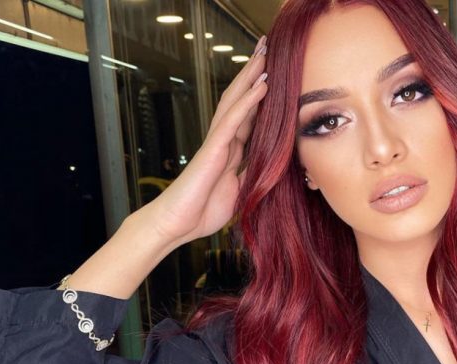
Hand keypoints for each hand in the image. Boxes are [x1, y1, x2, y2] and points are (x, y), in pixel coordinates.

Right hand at [140, 35, 268, 245]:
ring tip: (265, 53)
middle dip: (255, 73)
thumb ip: (252, 174)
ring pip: (236, 101)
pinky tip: (261, 86)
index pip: (251, 115)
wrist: (178, 224)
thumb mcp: (240, 191)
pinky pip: (233, 121)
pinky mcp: (213, 149)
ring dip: (252, 77)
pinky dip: (248, 102)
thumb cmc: (204, 210)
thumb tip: (271, 167)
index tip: (278, 73)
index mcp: (232, 149)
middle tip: (268, 47)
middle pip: (242, 99)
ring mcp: (218, 142)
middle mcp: (225, 139)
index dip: (263, 94)